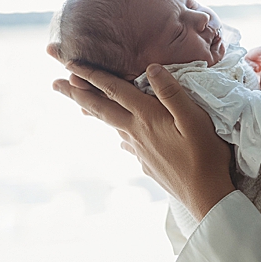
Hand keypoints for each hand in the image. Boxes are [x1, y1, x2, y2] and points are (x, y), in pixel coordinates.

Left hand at [48, 49, 234, 220]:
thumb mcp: (195, 119)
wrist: (206, 197)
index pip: (113, 90)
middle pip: (99, 108)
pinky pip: (125, 140)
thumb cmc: (205, 155)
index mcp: (146, 117)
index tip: (69, 64)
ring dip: (93, 110)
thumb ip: (172, 93)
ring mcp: (138, 149)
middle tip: (54, 83)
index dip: (91, 75)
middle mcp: (135, 131)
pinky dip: (117, 131)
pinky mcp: (145, 162)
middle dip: (75, 93)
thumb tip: (151, 68)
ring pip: (110, 124)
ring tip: (80, 104)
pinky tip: (120, 135)